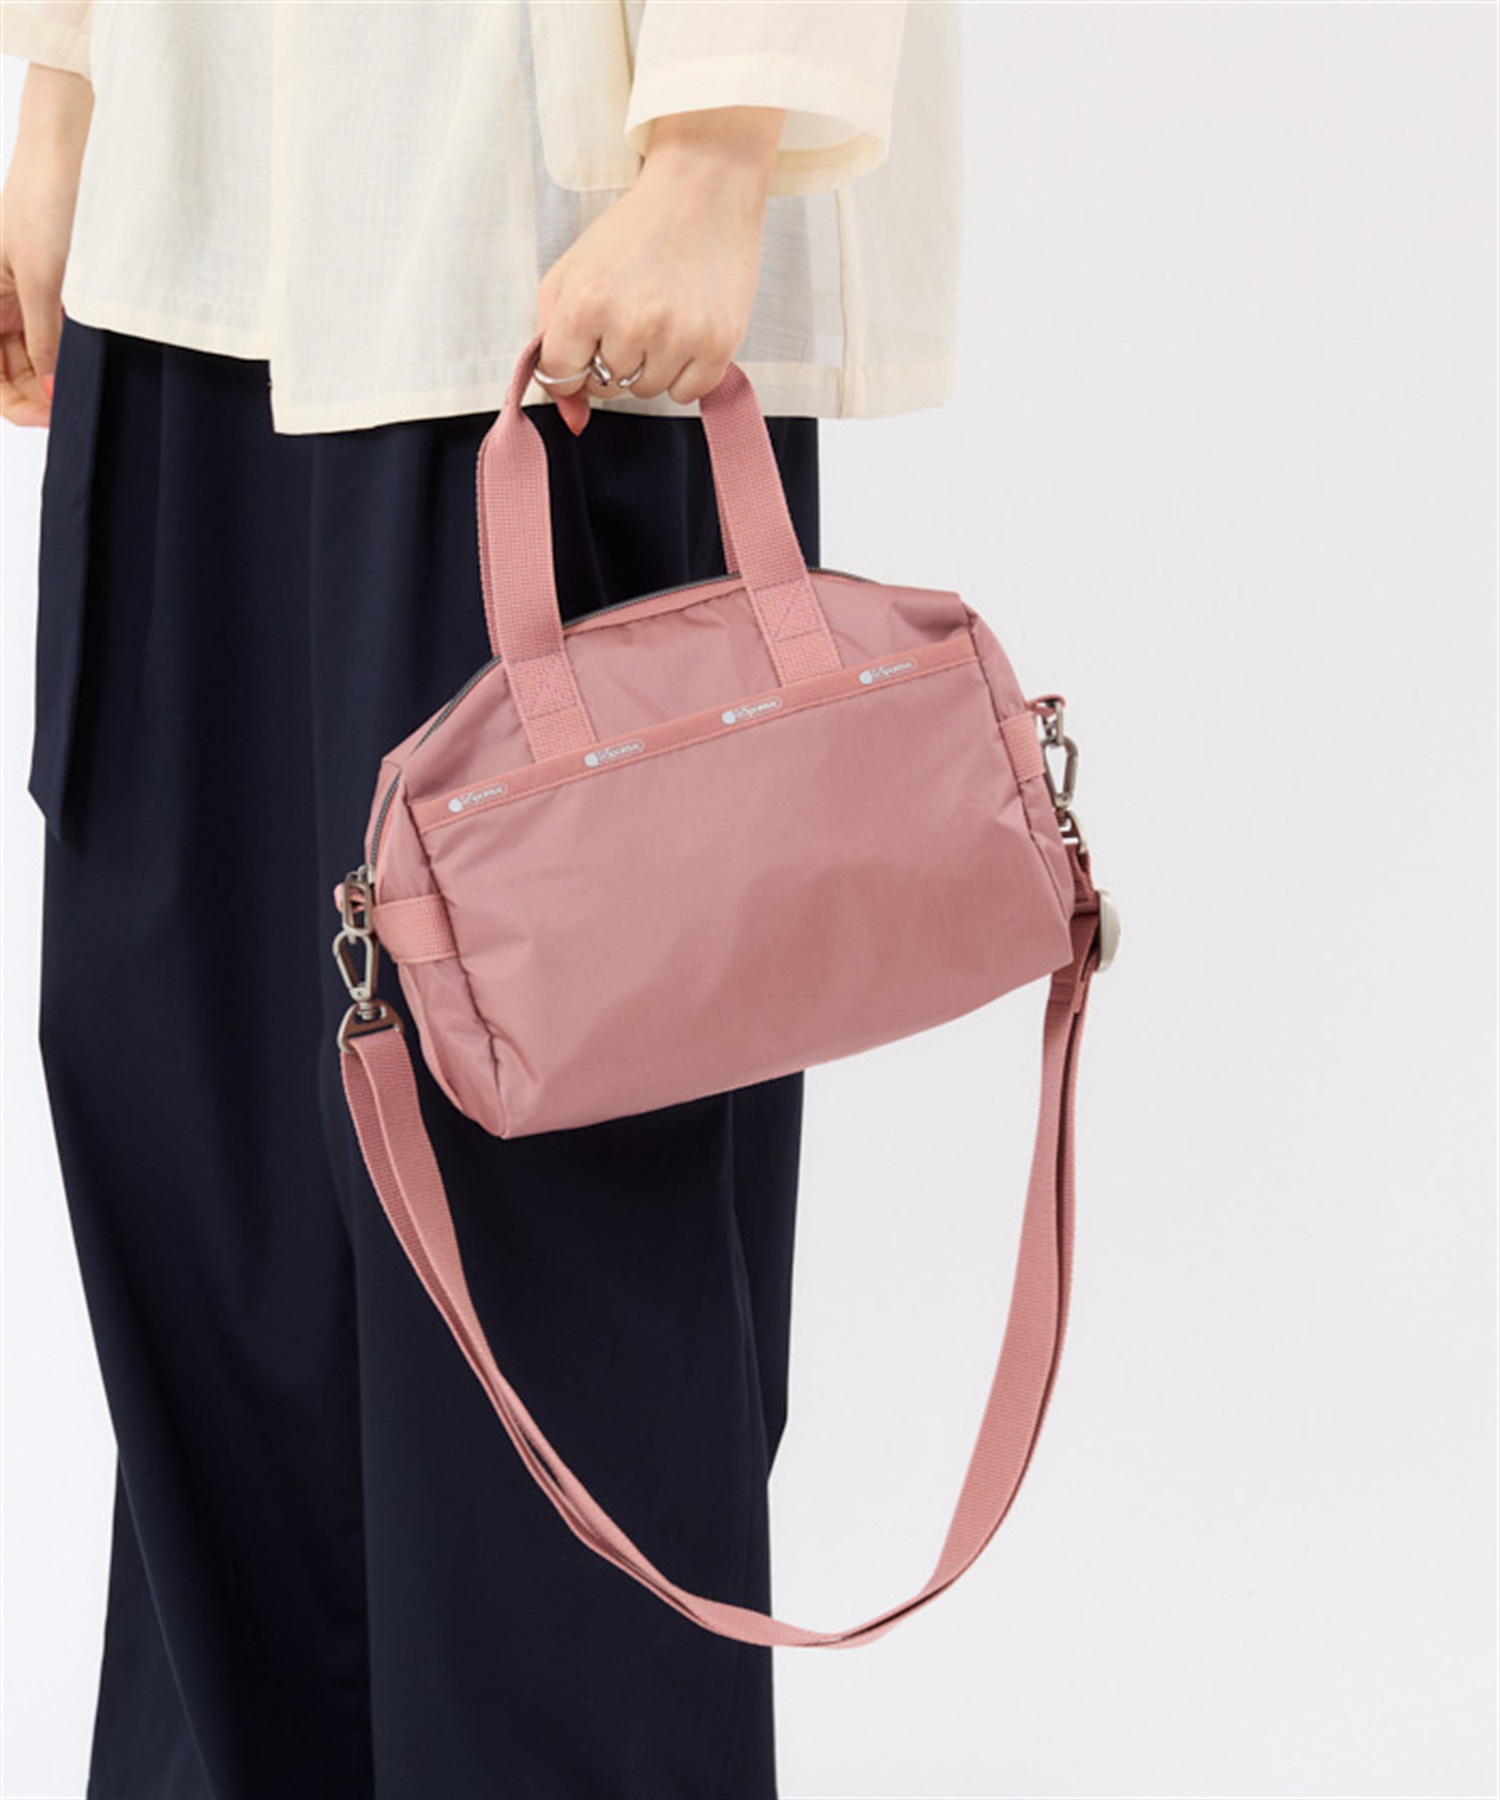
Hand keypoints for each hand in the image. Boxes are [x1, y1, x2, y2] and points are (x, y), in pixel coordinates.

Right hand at [1, 63, 92, 428]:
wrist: (78, 155)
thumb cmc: (46, 202)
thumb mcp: (43, 279)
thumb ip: (44, 340)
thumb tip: (50, 392)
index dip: (17, 402)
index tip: (51, 415)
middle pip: (13, 375)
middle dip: (40, 396)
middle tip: (75, 407)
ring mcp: (27, 300)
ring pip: (38, 363)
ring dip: (59, 379)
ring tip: (85, 387)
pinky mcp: (56, 293)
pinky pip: (59, 340)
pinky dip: (73, 358)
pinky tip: (90, 366)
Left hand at [535, 105, 784, 434]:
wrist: (704, 188)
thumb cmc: (635, 230)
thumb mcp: (573, 271)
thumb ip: (552, 342)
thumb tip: (572, 420)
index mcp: (585, 302)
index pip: (562, 376)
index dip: (573, 362)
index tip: (588, 340)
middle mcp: (631, 324)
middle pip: (605, 388)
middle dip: (611, 359)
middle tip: (632, 311)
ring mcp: (678, 337)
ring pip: (647, 392)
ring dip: (650, 364)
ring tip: (662, 314)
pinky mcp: (718, 345)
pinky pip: (688, 393)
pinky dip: (685, 371)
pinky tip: (687, 328)